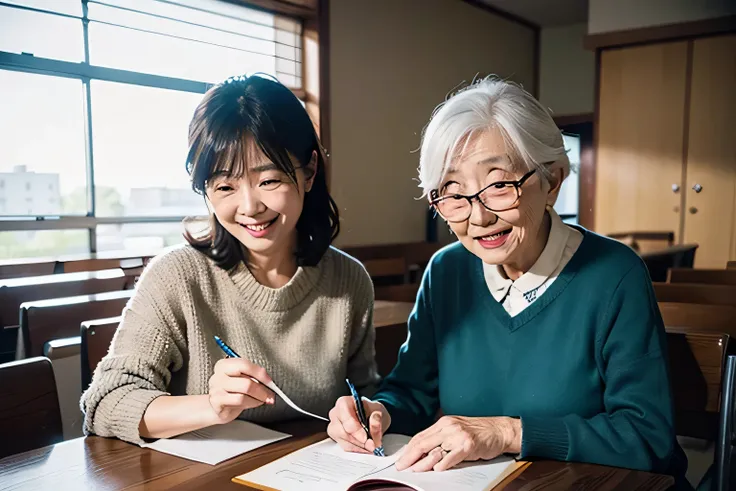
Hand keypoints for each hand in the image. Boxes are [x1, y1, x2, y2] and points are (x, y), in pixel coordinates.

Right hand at [207, 358, 275, 424]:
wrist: (218, 408)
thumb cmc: (232, 392)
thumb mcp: (243, 380)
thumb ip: (254, 377)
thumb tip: (269, 383)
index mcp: (224, 365)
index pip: (244, 364)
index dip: (260, 373)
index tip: (270, 382)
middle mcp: (218, 375)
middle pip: (246, 380)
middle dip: (262, 389)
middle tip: (270, 395)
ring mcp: (216, 388)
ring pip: (244, 392)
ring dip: (258, 397)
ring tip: (262, 399)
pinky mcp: (216, 401)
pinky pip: (240, 401)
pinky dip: (251, 403)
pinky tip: (253, 403)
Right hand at [328, 395, 390, 453]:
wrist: (371, 417)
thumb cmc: (371, 411)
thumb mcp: (379, 411)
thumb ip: (377, 418)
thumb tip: (375, 420)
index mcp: (344, 403)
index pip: (346, 419)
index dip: (356, 430)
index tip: (366, 438)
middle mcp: (335, 414)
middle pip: (343, 432)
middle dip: (359, 441)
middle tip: (372, 445)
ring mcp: (334, 426)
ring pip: (344, 441)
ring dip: (359, 446)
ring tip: (371, 446)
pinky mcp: (337, 438)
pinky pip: (346, 447)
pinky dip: (358, 449)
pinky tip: (366, 447)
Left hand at [395, 416, 520, 471]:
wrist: (499, 430)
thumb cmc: (478, 432)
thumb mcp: (456, 430)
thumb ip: (441, 438)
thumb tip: (423, 452)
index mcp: (443, 423)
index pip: (420, 436)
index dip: (409, 449)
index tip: (401, 459)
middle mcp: (448, 427)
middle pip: (423, 442)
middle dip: (410, 456)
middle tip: (402, 466)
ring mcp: (458, 435)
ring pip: (435, 450)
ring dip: (423, 462)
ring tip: (415, 470)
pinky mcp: (469, 444)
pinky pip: (452, 456)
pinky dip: (443, 464)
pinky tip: (437, 469)